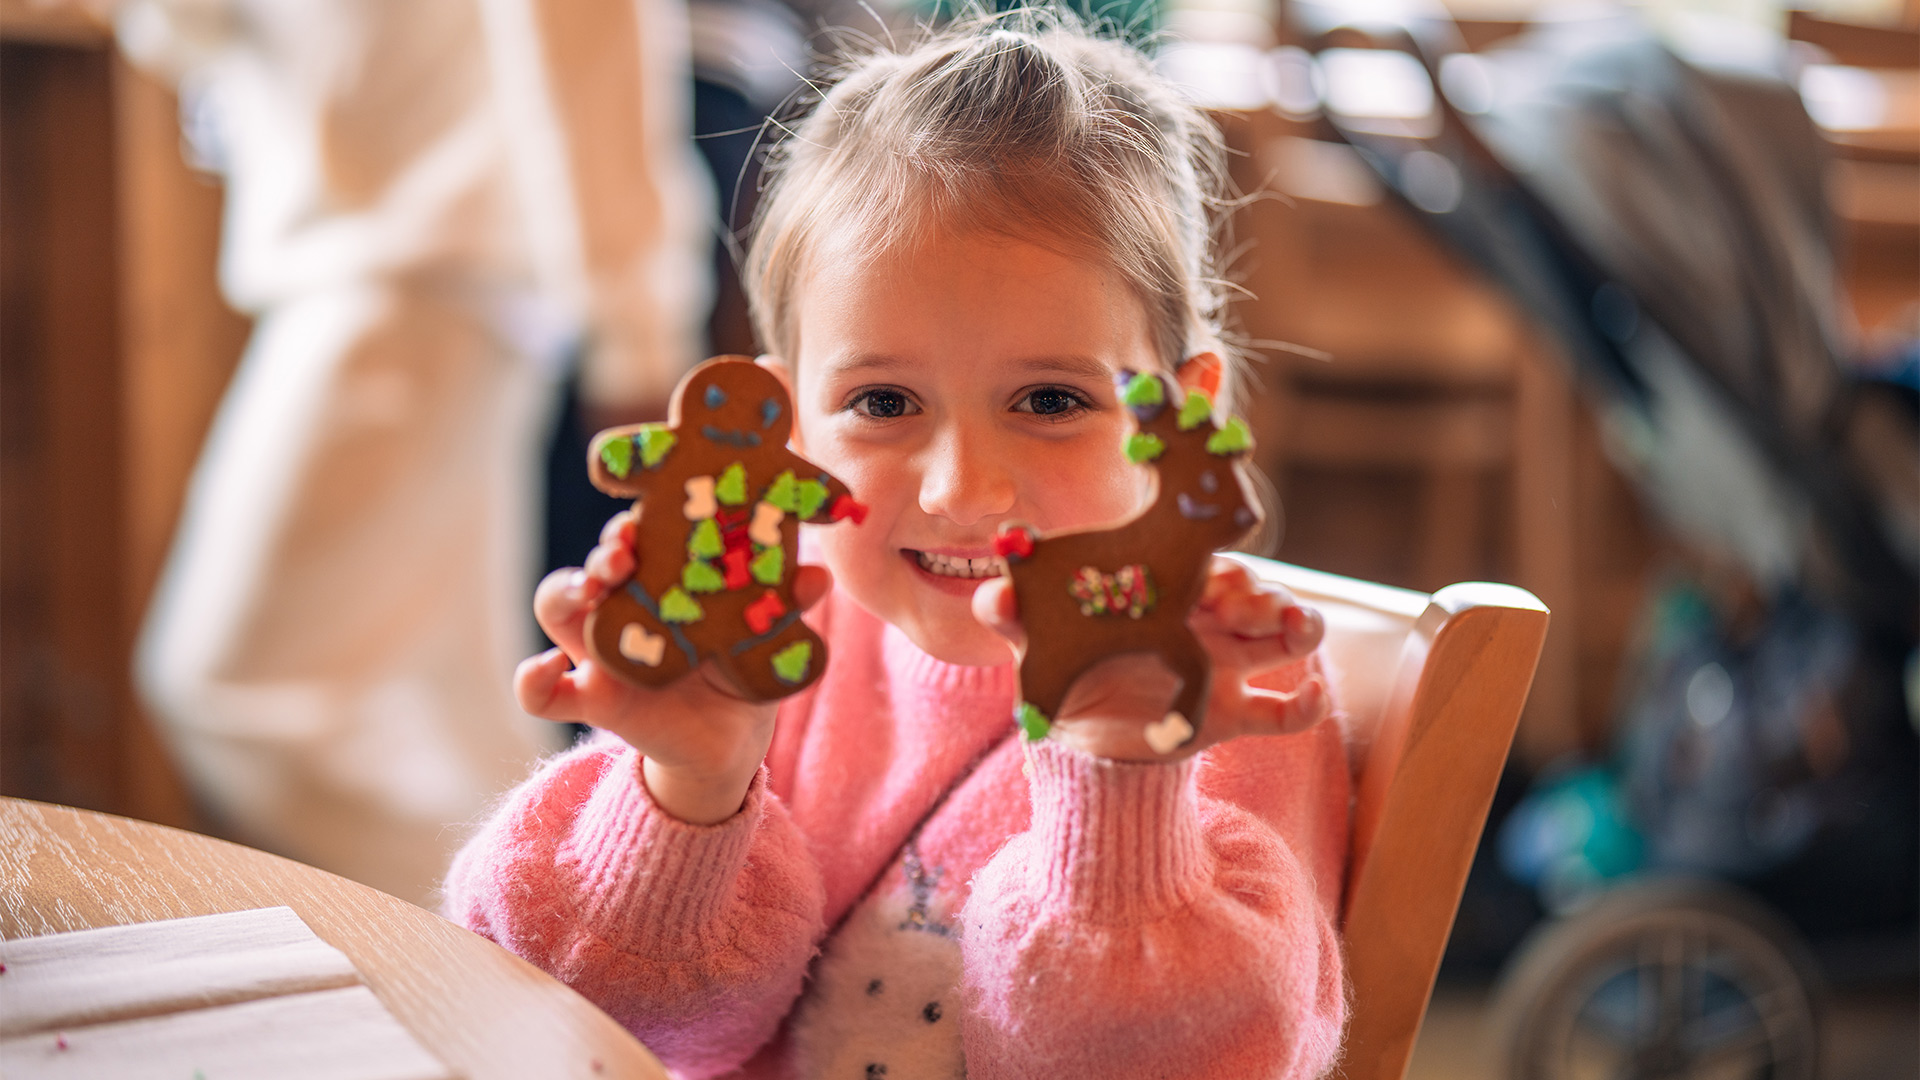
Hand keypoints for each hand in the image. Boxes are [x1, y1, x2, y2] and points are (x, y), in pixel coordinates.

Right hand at [516, 509, 832, 822]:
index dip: (635, 521)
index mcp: (659, 580)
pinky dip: (532, 680)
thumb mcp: (766, 636)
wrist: (731, 740)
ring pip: (555, 609)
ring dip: (565, 591)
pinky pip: (541, 694)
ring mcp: (600, 652)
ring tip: (591, 589)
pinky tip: (549, 668)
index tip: (650, 515)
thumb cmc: (741, 667)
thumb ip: (786, 607)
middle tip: (625, 552)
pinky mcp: (594, 701)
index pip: (634, 536)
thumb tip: (817, 576)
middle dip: (602, 552)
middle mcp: (621, 606)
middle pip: (590, 563)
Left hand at [971, 558, 1328, 761]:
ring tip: (1299, 629)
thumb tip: (994, 593)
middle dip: (1266, 594)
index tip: (1220, 573)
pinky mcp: (1232, 715)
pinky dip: (1305, 705)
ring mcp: (1226, 667)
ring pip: (1280, 640)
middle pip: (1253, 597)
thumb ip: (1018, 616)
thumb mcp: (1039, 644)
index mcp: (1166, 595)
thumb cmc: (1067, 671)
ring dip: (1298, 628)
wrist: (1079, 741)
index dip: (1220, 566)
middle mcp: (1205, 623)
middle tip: (1264, 603)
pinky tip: (1311, 696)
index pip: (1203, 567)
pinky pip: (1281, 712)